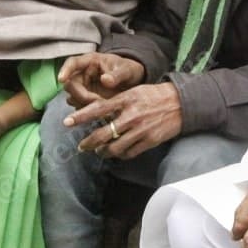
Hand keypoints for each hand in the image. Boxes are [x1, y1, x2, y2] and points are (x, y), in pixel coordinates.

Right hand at [58, 52, 145, 107]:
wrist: (132, 82)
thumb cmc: (128, 70)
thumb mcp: (127, 71)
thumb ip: (117, 75)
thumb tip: (105, 80)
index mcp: (91, 61)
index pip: (73, 62)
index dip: (65, 70)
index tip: (61, 79)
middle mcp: (83, 73)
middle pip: (70, 84)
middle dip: (81, 95)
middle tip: (97, 101)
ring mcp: (83, 87)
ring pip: (73, 97)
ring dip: (83, 104)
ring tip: (101, 106)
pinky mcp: (85, 98)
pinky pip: (79, 105)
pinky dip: (87, 110)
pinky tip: (99, 111)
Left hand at [63, 82, 180, 159]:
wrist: (180, 103)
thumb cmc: (154, 95)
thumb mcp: (134, 92)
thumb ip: (117, 102)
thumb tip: (98, 112)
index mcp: (125, 100)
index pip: (98, 109)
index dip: (81, 116)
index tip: (67, 122)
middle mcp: (131, 116)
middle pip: (103, 134)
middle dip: (88, 143)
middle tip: (82, 147)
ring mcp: (140, 130)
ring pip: (115, 148)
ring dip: (104, 152)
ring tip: (99, 152)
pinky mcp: (149, 141)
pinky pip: (129, 153)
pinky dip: (120, 155)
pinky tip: (117, 153)